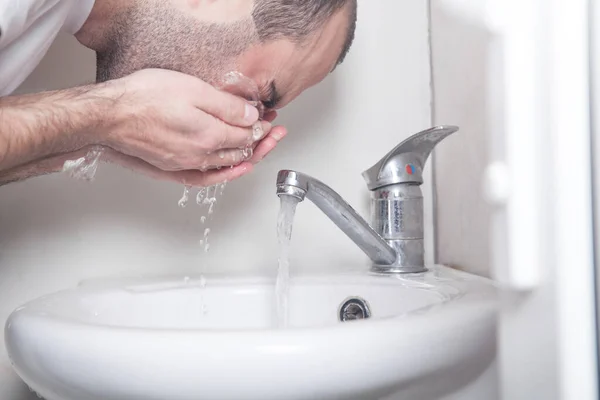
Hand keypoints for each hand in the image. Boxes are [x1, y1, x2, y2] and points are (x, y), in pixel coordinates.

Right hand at [98, 69, 272, 171]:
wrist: (108, 116)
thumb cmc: (144, 98)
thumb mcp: (192, 89)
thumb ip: (226, 106)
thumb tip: (252, 117)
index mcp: (209, 135)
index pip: (247, 134)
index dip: (261, 126)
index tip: (269, 118)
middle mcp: (201, 155)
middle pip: (242, 152)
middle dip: (263, 141)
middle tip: (276, 132)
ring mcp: (186, 164)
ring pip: (227, 165)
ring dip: (249, 156)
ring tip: (262, 147)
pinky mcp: (172, 168)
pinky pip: (206, 178)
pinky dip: (224, 175)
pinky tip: (233, 171)